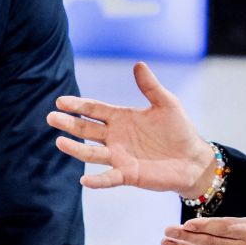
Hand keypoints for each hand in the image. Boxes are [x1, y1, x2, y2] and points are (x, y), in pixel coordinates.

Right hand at [48, 62, 215, 193]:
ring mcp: (119, 157)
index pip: (93, 110)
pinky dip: (97, 180)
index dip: (77, 105)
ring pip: (91, 153)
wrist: (193, 159)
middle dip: (69, 123)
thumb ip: (150, 87)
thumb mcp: (166, 104)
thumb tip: (138, 64)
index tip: (61, 101)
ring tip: (60, 142)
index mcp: (121, 118)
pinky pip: (109, 178)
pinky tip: (84, 180)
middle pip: (86, 130)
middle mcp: (115, 137)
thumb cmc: (180, 130)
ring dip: (75, 149)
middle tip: (51, 117)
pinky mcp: (128, 175)